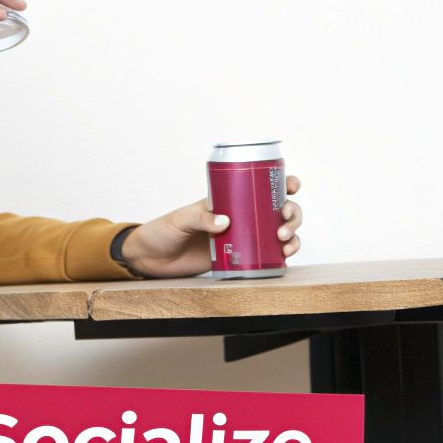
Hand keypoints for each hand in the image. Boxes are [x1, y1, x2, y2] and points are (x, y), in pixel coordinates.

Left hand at [120, 176, 303, 278]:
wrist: (151, 260)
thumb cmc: (162, 232)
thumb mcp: (180, 219)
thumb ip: (200, 218)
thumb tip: (226, 222)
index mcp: (228, 199)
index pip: (261, 185)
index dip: (282, 182)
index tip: (291, 186)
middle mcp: (241, 215)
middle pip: (278, 209)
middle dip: (291, 214)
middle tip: (282, 226)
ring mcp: (242, 237)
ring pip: (278, 231)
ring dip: (291, 235)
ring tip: (284, 244)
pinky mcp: (239, 258)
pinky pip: (267, 254)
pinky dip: (281, 255)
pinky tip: (284, 258)